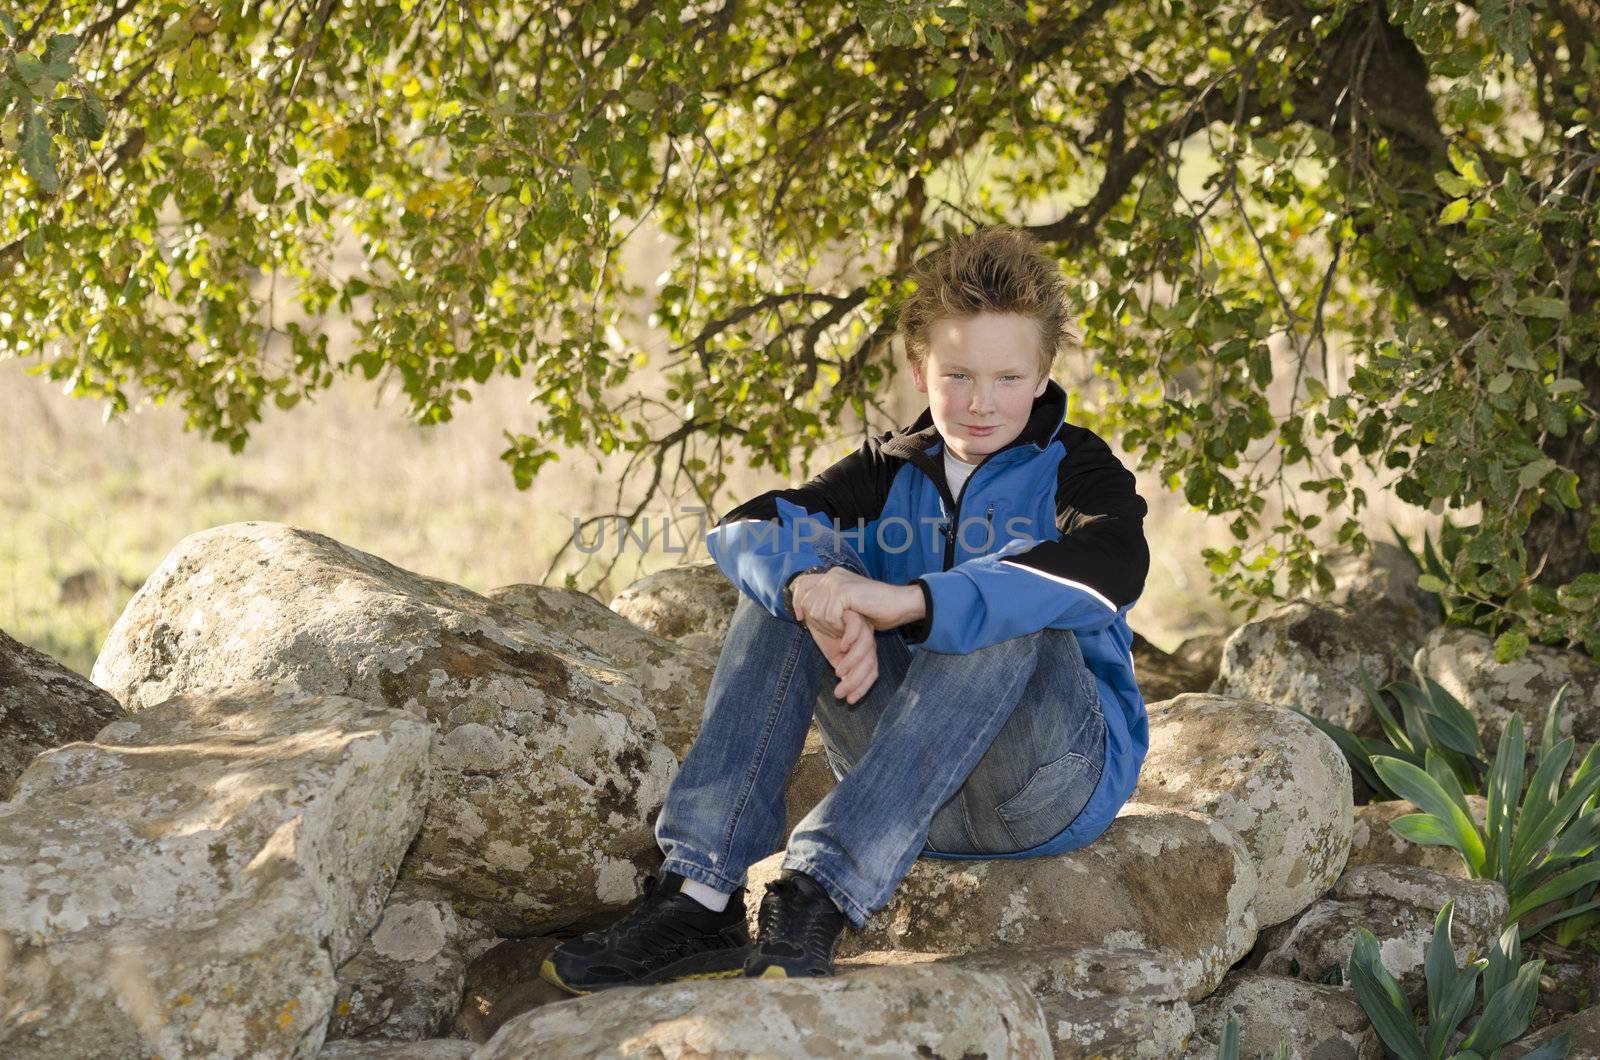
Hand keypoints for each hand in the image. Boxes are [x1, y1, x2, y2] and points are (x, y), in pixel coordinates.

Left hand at [790, 567, 924, 638]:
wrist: (898, 605)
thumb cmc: (875, 610)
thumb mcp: (846, 607)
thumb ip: (827, 605)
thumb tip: (802, 611)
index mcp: (832, 576)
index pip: (801, 584)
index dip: (796, 601)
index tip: (800, 618)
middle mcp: (832, 575)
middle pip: (807, 602)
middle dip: (817, 622)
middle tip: (836, 629)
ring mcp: (837, 581)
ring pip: (816, 611)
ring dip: (829, 626)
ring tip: (844, 628)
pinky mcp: (843, 590)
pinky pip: (829, 615)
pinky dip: (838, 626)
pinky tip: (849, 625)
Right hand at [806, 607, 877, 703]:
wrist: (819, 603)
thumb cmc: (826, 630)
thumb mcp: (832, 652)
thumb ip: (840, 665)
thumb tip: (844, 690)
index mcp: (864, 650)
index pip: (871, 672)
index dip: (861, 688)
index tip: (850, 701)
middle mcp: (867, 640)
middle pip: (869, 665)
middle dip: (855, 682)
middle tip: (839, 694)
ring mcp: (863, 627)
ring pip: (865, 649)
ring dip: (852, 664)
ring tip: (838, 673)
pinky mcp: (854, 614)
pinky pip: (857, 628)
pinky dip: (851, 639)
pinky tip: (842, 647)